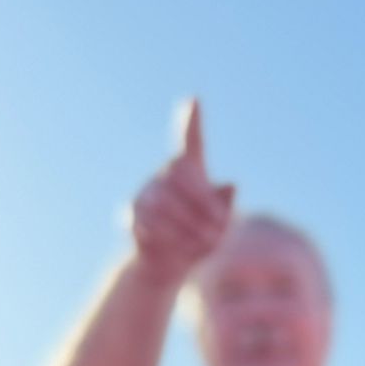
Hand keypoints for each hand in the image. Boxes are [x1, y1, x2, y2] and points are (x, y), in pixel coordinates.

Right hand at [129, 99, 234, 286]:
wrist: (168, 266)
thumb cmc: (199, 240)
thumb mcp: (220, 227)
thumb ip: (226, 207)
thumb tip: (232, 185)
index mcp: (189, 171)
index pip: (190, 141)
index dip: (191, 121)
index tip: (193, 100)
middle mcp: (165, 174)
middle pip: (181, 174)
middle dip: (203, 202)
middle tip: (220, 229)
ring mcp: (146, 191)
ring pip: (165, 199)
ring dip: (189, 223)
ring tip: (206, 242)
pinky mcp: (132, 212)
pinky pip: (150, 219)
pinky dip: (170, 236)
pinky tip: (182, 248)